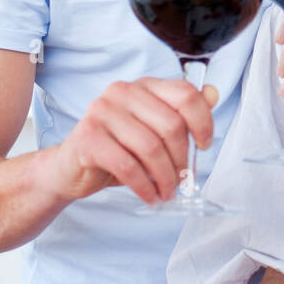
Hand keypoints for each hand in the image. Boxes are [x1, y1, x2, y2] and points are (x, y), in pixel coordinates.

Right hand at [41, 78, 217, 206]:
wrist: (70, 170)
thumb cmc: (117, 150)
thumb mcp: (153, 132)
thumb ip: (183, 114)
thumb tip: (214, 94)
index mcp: (143, 87)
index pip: (185, 94)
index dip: (203, 123)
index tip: (204, 147)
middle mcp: (121, 92)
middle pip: (171, 125)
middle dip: (182, 160)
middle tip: (181, 182)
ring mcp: (101, 111)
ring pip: (151, 148)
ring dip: (165, 178)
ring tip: (166, 193)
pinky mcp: (88, 137)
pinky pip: (128, 166)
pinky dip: (144, 187)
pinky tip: (150, 196)